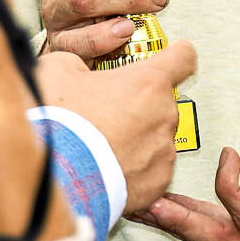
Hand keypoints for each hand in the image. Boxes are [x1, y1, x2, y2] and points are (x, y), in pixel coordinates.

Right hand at [34, 41, 197, 212]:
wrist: (56, 175)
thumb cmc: (59, 121)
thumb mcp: (59, 69)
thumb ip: (81, 61)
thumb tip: (80, 70)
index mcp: (148, 83)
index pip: (183, 57)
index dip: (174, 56)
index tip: (169, 59)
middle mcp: (164, 116)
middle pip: (163, 103)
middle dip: (139, 106)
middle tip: (107, 114)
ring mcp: (163, 152)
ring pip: (157, 138)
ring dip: (137, 139)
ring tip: (102, 147)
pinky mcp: (157, 184)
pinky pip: (151, 170)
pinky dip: (134, 170)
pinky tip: (107, 169)